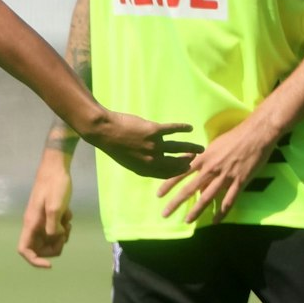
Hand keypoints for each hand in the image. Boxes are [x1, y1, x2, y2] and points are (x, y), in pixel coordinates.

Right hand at [17, 157, 73, 268]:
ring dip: (61, 236)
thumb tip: (54, 238)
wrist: (56, 168)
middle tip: (65, 234)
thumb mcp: (55, 207)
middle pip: (40, 248)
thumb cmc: (55, 186)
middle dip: (54, 247)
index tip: (49, 264)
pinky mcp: (49, 216)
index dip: (34, 260)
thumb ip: (53, 226)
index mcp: (31, 224)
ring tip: (67, 221)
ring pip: (50, 240)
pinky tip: (67, 213)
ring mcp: (41, 221)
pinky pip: (55, 229)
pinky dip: (63, 226)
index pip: (24, 250)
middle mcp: (34, 225)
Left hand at [82, 112, 199, 178]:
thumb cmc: (114, 145)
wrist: (104, 130)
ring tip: (199, 147)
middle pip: (175, 163)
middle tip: (196, 157)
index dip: (178, 172)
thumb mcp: (128, 159)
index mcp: (143, 169)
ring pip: (178, 148)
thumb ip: (142, 162)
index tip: (187, 168)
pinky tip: (190, 128)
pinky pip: (173, 130)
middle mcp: (150, 160)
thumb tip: (155, 161)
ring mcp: (153, 145)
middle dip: (188, 161)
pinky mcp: (154, 131)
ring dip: (191, 148)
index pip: (166, 174)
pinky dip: (182, 128)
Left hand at [158, 114, 280, 223]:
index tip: (158, 195)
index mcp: (203, 159)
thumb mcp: (213, 146)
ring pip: (207, 197)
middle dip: (176, 202)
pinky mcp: (240, 182)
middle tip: (165, 214)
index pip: (180, 173)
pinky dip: (221, 212)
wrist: (256, 134)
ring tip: (187, 221)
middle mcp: (211, 169)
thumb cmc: (234, 137)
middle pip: (190, 189)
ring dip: (196, 210)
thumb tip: (195, 170)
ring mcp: (225, 176)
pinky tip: (215, 221)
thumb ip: (203, 159)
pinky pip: (229, 200)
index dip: (168, 185)